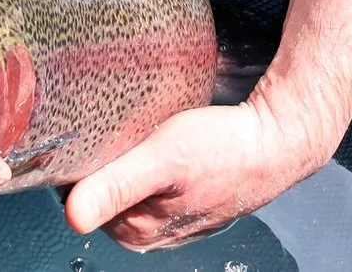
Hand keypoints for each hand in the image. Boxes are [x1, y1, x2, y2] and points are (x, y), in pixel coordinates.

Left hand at [64, 95, 335, 249]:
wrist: (279, 139)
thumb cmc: (225, 149)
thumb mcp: (162, 159)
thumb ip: (116, 185)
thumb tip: (72, 216)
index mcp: (136, 231)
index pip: (78, 196)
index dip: (79, 162)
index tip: (87, 132)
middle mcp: (149, 230)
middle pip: (101, 187)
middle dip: (103, 157)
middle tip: (116, 122)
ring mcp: (169, 214)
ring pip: (127, 177)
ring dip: (127, 152)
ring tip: (139, 125)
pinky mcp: (185, 195)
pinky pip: (151, 174)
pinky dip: (149, 153)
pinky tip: (159, 134)